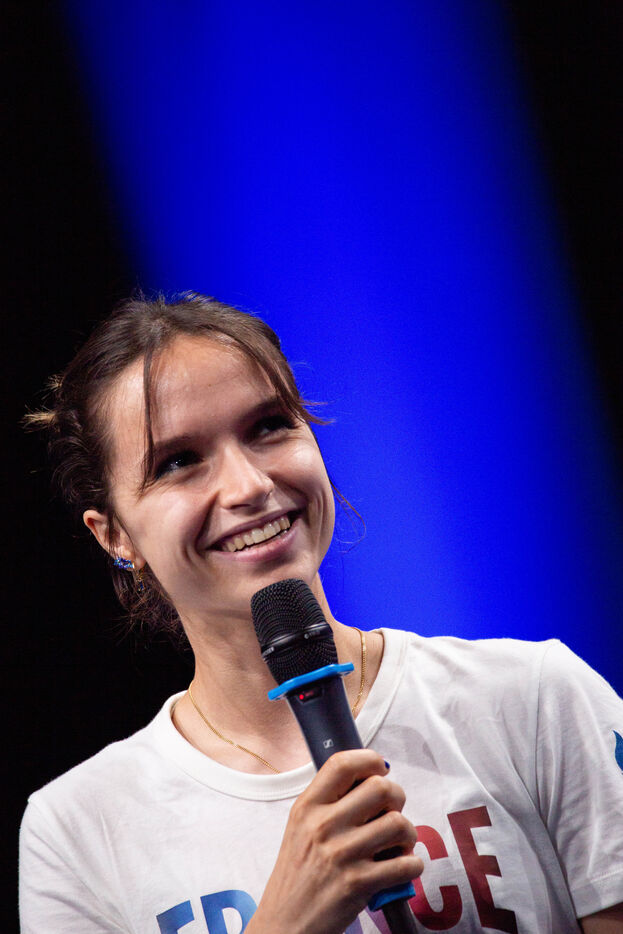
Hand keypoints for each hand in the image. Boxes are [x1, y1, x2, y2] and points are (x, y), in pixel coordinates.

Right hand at [247, 749, 422, 933]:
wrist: (285, 924)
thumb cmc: (297, 874)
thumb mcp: (300, 828)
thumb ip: (328, 801)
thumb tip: (370, 776)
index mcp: (307, 807)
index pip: (342, 764)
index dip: (369, 759)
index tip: (380, 769)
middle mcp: (324, 826)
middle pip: (380, 788)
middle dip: (396, 797)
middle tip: (391, 811)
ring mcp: (342, 854)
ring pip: (399, 824)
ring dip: (408, 834)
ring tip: (398, 843)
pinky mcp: (359, 884)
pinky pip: (406, 863)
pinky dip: (413, 865)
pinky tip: (402, 867)